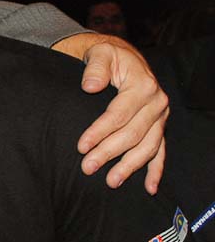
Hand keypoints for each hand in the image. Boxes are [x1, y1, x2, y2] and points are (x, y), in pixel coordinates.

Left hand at [70, 34, 167, 192]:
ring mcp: (159, 117)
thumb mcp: (100, 54)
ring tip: (111, 181)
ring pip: (147, 146)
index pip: (119, 114)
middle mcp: (156, 103)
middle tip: (88, 168)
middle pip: (132, 134)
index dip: (99, 132)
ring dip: (130, 166)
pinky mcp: (159, 127)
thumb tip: (90, 86)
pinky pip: (160, 151)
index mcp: (142, 86)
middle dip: (109, 153)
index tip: (81, 146)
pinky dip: (155, 170)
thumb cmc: (108, 58)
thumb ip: (95, 68)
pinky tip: (149, 188)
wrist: (123, 59)